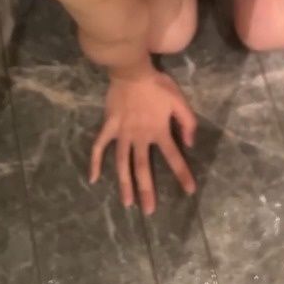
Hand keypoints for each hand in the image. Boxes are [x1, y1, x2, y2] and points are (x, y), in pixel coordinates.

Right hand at [89, 67, 196, 213]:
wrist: (131, 71)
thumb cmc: (157, 85)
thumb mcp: (179, 100)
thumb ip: (187, 121)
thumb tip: (190, 143)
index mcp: (159, 131)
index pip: (174, 157)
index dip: (182, 174)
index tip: (190, 191)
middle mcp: (140, 137)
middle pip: (143, 168)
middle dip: (147, 190)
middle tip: (148, 212)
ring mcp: (122, 134)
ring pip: (122, 163)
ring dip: (124, 184)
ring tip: (127, 203)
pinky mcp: (108, 127)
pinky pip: (100, 146)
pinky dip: (95, 162)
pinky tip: (93, 178)